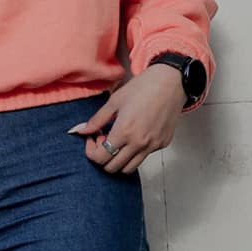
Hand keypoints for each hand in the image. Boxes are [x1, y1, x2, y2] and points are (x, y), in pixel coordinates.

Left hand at [66, 68, 186, 175]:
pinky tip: (133, 134)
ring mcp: (152, 146)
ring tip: (118, 140)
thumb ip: (96, 120)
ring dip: (118, 159)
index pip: (100, 158)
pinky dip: (134, 152)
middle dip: (103, 157)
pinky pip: (144, 157)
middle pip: (112, 168)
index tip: (93, 138)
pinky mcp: (162, 144)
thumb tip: (80, 131)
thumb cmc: (143, 87)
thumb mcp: (114, 101)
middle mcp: (138, 143)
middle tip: (104, 139)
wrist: (171, 82)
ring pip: (128, 168)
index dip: (91, 151)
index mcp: (124, 132)